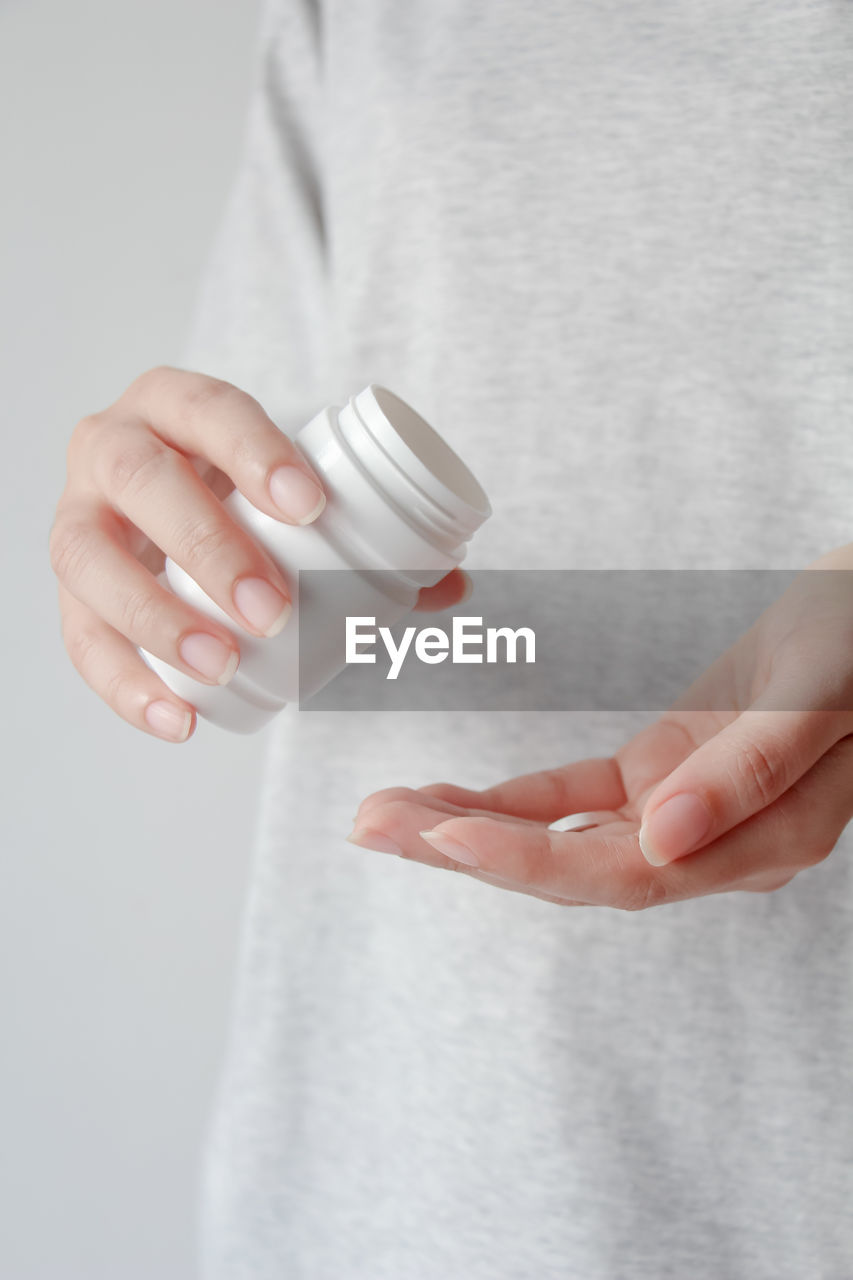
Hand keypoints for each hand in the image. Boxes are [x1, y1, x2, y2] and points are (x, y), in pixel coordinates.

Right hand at [49, 367, 466, 742]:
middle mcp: (110, 448)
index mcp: (172, 406)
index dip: (253, 452)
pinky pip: (76, 636)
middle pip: (141, 481)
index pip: (206, 409)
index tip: (311, 506)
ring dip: (156, 617)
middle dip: (207, 546)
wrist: (164, 511)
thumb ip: (373, 531)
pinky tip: (177, 718)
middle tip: (272, 609)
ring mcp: (77, 515)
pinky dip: (125, 683)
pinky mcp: (65, 588)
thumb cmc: (239, 496)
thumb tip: (455, 583)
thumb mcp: (289, 493)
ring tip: (223, 665)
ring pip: (87, 557)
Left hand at [348, 545, 852, 909]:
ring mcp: (680, 811)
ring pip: (559, 838)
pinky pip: (573, 797)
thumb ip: (745, 775)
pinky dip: (510, 799)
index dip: (527, 858)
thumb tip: (656, 837)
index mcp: (757, 842)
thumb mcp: (817, 697)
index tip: (440, 831)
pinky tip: (447, 796)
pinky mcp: (660, 771)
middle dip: (464, 848)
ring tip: (385, 812)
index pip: (622, 871)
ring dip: (470, 826)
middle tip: (372, 824)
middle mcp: (710, 844)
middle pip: (570, 867)